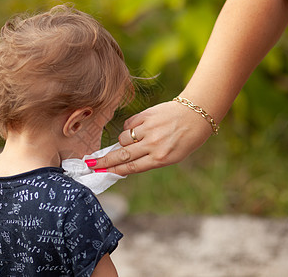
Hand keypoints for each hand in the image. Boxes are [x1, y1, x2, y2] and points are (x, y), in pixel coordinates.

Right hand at [92, 100, 213, 174]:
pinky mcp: (146, 115)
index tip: (101, 172)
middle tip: (91, 163)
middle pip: (122, 155)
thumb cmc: (184, 139)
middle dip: (104, 161)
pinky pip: (128, 124)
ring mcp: (149, 129)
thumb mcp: (171, 157)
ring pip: (123, 138)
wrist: (196, 115)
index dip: (114, 170)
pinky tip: (139, 128)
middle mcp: (153, 144)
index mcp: (160, 158)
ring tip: (133, 140)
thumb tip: (124, 162)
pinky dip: (129, 128)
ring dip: (123, 141)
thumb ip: (149, 160)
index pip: (131, 167)